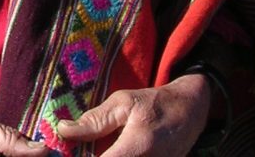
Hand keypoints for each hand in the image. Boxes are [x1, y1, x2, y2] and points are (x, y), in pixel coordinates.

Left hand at [54, 74, 210, 156]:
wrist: (190, 112)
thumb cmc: (154, 103)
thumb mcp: (123, 103)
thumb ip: (94, 120)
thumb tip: (64, 130)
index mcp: (138, 146)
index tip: (70, 152)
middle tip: (83, 148)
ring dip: (107, 156)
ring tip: (98, 147)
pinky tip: (112, 150)